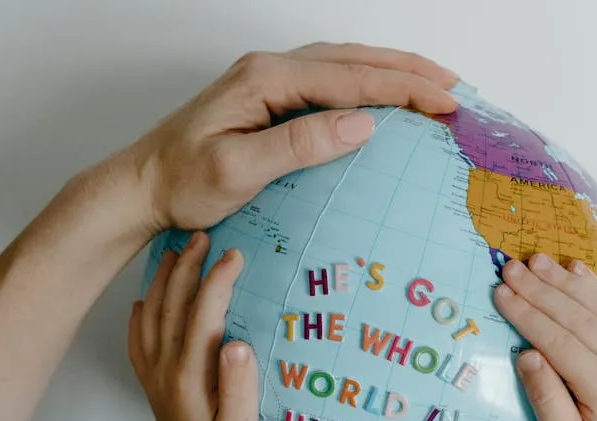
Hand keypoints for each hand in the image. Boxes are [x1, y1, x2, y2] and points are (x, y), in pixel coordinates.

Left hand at [122, 42, 458, 234]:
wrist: (141, 186)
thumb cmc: (182, 183)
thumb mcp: (238, 170)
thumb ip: (298, 143)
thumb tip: (361, 125)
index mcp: (266, 80)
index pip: (350, 79)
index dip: (403, 88)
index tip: (446, 102)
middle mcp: (270, 70)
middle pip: (354, 59)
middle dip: (409, 69)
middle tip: (455, 85)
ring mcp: (268, 80)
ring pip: (344, 63)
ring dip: (390, 69)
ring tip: (432, 81)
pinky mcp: (268, 98)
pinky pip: (329, 79)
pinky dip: (365, 81)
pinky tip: (381, 93)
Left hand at [128, 231, 261, 420]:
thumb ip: (240, 386)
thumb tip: (238, 342)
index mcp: (192, 375)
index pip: (204, 314)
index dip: (218, 281)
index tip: (234, 255)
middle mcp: (167, 370)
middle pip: (172, 306)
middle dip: (186, 267)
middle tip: (202, 236)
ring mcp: (157, 376)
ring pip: (152, 316)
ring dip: (163, 281)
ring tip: (176, 253)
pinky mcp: (154, 384)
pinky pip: (139, 341)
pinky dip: (139, 315)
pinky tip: (144, 301)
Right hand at [494, 255, 596, 420]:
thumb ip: (546, 400)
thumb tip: (527, 356)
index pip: (559, 340)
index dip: (527, 314)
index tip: (499, 292)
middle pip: (576, 316)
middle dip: (540, 289)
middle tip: (509, 267)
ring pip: (595, 306)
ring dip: (562, 281)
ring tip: (533, 260)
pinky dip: (591, 285)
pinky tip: (572, 268)